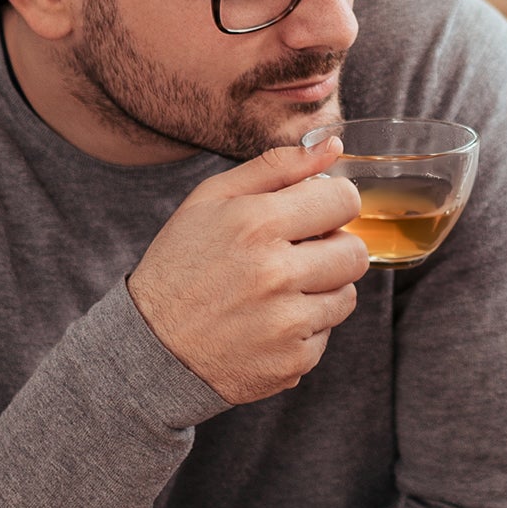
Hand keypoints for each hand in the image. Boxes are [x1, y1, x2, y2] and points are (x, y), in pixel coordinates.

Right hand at [129, 137, 368, 405]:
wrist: (150, 349)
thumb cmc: (181, 265)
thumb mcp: (211, 201)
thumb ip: (276, 167)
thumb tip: (334, 145)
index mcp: (257, 224)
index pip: (344, 200)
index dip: (333, 204)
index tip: (316, 213)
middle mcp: (277, 274)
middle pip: (356, 252)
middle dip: (332, 249)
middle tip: (296, 255)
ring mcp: (287, 324)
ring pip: (347, 296)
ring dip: (320, 290)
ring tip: (276, 292)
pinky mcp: (294, 362)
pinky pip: (326, 335)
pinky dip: (303, 329)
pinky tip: (266, 324)